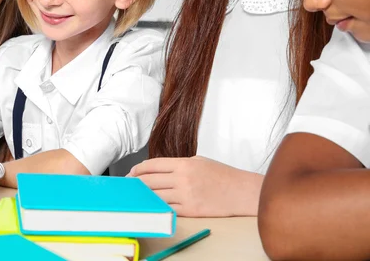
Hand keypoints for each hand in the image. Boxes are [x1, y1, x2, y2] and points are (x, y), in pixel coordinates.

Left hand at [127, 156, 262, 216]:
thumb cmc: (222, 175)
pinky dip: (158, 207)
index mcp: (184, 164)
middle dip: (136, 183)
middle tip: (129, 185)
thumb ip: (178, 164)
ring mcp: (185, 195)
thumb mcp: (199, 161)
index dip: (138, 169)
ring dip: (144, 196)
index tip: (132, 173)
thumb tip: (158, 170)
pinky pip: (167, 208)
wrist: (242, 192)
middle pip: (149, 181)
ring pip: (155, 196)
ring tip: (137, 196)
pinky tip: (152, 205)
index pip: (152, 165)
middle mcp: (182, 179)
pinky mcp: (190, 210)